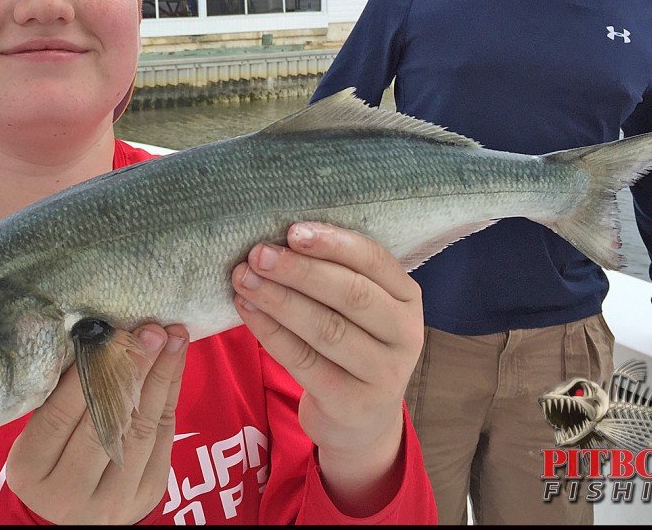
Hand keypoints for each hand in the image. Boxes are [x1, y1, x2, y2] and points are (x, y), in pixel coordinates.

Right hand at [6, 323, 188, 523]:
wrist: (69, 517)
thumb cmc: (50, 458)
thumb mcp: (38, 435)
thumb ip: (61, 398)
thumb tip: (100, 338)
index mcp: (29, 470)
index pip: (59, 415)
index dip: (88, 372)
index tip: (110, 333)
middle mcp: (68, 492)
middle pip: (107, 422)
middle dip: (134, 370)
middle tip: (152, 331)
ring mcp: (112, 499)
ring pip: (141, 430)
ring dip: (161, 377)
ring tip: (173, 338)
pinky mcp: (146, 495)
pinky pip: (163, 438)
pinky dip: (169, 395)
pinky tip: (175, 363)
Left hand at [231, 221, 423, 516]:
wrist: (360, 420)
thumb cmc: (352, 343)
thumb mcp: (361, 309)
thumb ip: (334, 274)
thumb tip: (278, 239)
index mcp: (407, 297)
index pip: (374, 261)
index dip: (332, 243)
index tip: (291, 231)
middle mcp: (405, 334)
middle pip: (350, 294)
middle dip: (299, 270)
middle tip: (258, 254)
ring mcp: (383, 373)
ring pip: (326, 328)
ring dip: (279, 299)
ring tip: (244, 279)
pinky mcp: (351, 402)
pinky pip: (304, 360)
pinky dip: (270, 332)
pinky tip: (247, 310)